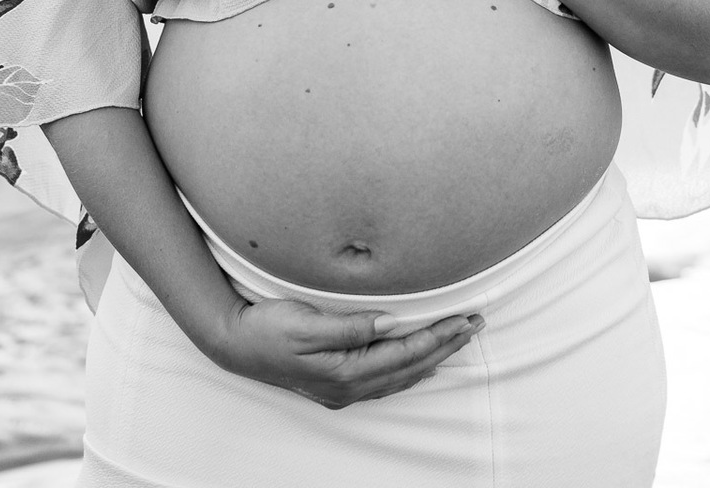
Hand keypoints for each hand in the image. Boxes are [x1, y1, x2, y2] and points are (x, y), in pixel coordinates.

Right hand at [216, 295, 484, 406]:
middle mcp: (348, 386)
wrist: (234, 343)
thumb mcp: (306, 322)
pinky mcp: (336, 383)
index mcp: (344, 371)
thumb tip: (391, 323)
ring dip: (432, 356)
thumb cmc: (266, 328)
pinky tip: (420, 361)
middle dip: (445, 346)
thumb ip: (351, 326)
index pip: (405, 352)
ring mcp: (342, 389)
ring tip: (458, 339)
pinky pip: (386, 379)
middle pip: (410, 367)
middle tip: (475, 324)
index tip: (465, 319)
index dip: (438, 335)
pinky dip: (410, 369)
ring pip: (401, 376)